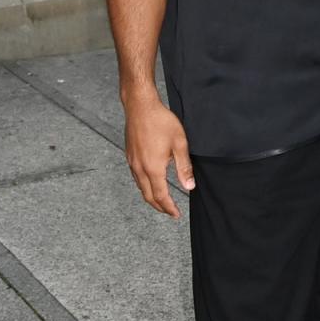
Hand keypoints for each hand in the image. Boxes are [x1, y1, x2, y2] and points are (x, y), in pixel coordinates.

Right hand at [124, 90, 193, 217]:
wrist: (140, 106)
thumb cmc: (161, 121)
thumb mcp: (179, 143)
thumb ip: (184, 167)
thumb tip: (189, 187)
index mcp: (153, 168)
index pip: (160, 196)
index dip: (169, 207)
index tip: (176, 214)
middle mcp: (140, 168)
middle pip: (148, 196)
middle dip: (159, 207)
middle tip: (170, 212)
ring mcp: (132, 162)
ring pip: (140, 187)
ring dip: (151, 197)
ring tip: (162, 201)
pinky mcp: (130, 155)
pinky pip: (136, 177)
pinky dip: (144, 186)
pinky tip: (151, 183)